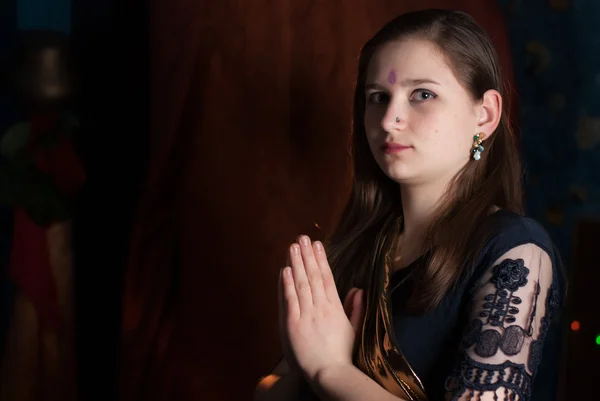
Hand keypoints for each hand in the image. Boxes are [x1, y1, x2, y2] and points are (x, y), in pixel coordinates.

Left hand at [278, 235, 362, 382]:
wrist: (328, 373)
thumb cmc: (341, 354)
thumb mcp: (353, 329)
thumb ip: (355, 308)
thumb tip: (358, 289)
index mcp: (335, 308)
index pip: (327, 278)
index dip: (322, 259)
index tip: (318, 244)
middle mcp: (320, 308)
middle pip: (313, 276)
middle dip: (307, 255)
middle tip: (303, 237)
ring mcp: (306, 315)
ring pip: (301, 284)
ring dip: (297, 263)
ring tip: (293, 247)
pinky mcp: (292, 324)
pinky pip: (290, 300)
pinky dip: (287, 284)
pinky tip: (285, 269)